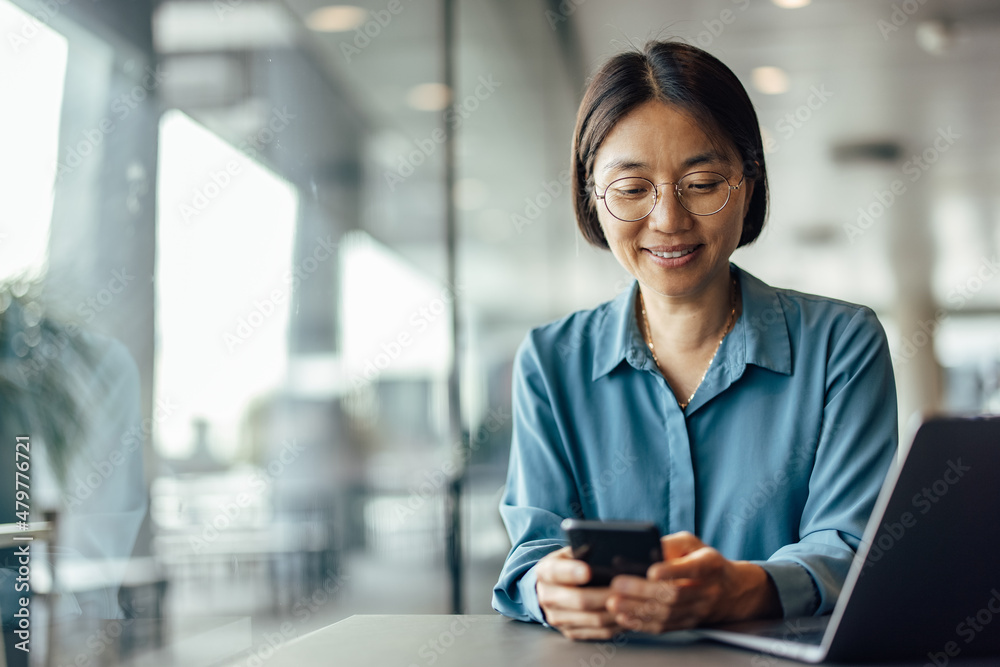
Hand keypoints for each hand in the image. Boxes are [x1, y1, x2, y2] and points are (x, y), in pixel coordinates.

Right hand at [535, 546, 626, 640]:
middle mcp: (547, 597)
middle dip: (606, 595)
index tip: (588, 570)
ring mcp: (558, 618)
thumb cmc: (566, 566)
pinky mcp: (570, 632)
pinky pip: (598, 632)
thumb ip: (581, 551)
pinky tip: (628, 615)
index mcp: (545, 572)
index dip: (572, 572)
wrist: (549, 589)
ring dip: (615, 612)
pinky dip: (616, 625)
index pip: (557, 572)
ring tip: (632, 602)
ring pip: (593, 619)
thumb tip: (605, 552)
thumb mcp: (568, 553)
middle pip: (580, 600)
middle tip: (626, 590)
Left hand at [605, 531, 780, 633]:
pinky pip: (664, 627)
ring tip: (614, 602)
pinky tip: (624, 617)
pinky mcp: (688, 624)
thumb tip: (644, 549)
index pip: (693, 569)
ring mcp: (698, 610)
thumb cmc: (704, 560)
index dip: (672, 571)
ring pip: (667, 614)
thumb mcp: (692, 544)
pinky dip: (642, 623)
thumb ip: (670, 544)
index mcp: (709, 565)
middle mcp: (707, 590)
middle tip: (617, 585)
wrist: (730, 590)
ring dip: (637, 610)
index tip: (651, 571)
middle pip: (674, 594)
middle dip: (642, 591)